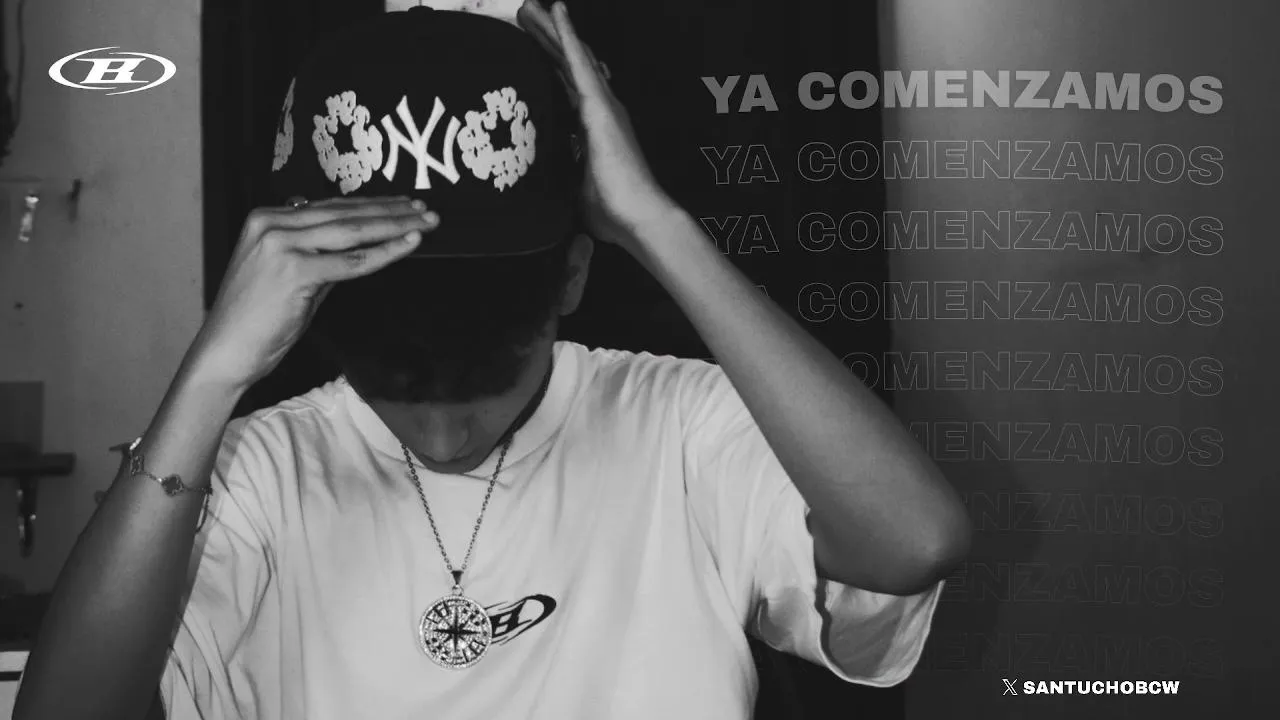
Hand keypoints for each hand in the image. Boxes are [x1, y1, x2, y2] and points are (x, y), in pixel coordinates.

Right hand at [187, 196, 438, 390]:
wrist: (226, 351)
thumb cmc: (257, 319)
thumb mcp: (291, 275)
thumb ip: (321, 254)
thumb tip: (360, 244)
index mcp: (267, 218)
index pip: (331, 206)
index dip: (371, 204)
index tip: (402, 204)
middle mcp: (272, 223)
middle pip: (345, 213)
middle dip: (390, 210)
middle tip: (425, 208)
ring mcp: (280, 244)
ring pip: (352, 230)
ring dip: (394, 225)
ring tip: (426, 222)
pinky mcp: (293, 270)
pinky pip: (351, 261)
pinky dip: (384, 252)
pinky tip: (409, 243)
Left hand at [517, 0, 676, 254]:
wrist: (639, 218)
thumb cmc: (614, 212)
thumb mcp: (576, 193)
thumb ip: (565, 182)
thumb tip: (546, 196)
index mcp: (593, 129)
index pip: (566, 89)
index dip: (551, 66)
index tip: (535, 49)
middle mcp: (600, 111)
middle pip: (566, 66)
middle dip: (546, 40)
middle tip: (526, 14)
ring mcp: (601, 105)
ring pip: (570, 57)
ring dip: (551, 30)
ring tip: (530, 5)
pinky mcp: (599, 106)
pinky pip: (579, 61)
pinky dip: (566, 34)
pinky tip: (555, 10)